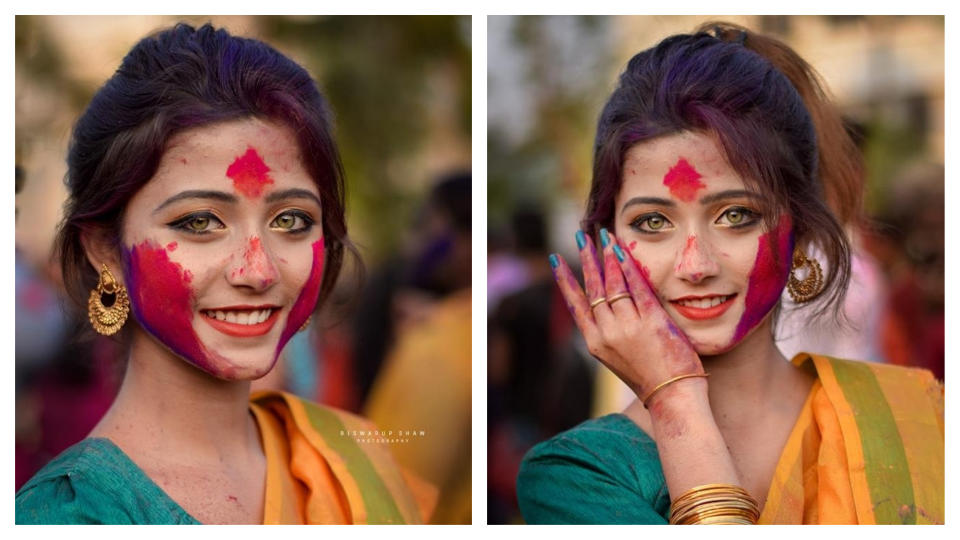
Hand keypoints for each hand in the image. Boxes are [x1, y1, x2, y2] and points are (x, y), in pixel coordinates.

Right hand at [551, 228, 703, 401]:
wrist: (672, 398)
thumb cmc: (650, 380)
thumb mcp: (619, 360)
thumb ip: (611, 336)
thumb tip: (608, 311)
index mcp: (596, 344)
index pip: (576, 304)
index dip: (565, 280)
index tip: (556, 260)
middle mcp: (607, 332)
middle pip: (593, 287)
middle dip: (586, 258)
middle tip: (581, 235)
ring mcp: (628, 326)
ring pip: (612, 283)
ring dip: (607, 256)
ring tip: (603, 235)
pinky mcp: (652, 321)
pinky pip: (636, 287)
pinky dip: (628, 266)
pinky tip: (621, 250)